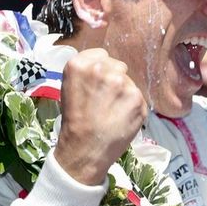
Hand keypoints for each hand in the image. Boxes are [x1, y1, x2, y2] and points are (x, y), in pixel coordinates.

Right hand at [55, 49, 147, 185]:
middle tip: (105, 100)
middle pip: (117, 66)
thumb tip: (103, 66)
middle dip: (113, 79)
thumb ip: (85, 72)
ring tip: (112, 112)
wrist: (84, 151)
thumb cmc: (74, 121)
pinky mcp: (138, 98)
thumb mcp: (68, 89)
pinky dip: (132, 107)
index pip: (100, 55)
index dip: (100, 69)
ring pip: (129, 81)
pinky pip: (137, 97)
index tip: (96, 84)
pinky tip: (121, 119)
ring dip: (124, 93)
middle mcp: (102, 69)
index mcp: (80, 65)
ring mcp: (122, 83)